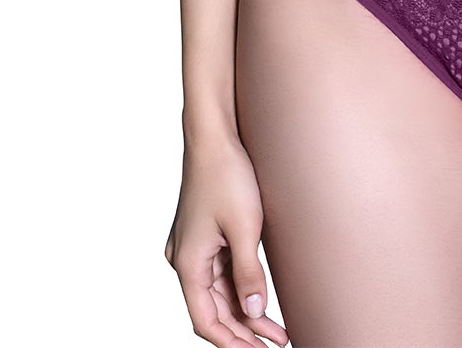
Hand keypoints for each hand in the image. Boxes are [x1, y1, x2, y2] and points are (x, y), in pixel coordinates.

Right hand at [164, 131, 288, 345]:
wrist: (214, 135)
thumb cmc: (226, 174)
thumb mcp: (244, 226)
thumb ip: (248, 273)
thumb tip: (255, 311)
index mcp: (187, 263)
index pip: (205, 320)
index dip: (231, 343)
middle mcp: (184, 259)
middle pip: (213, 309)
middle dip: (244, 331)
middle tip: (276, 345)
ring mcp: (193, 247)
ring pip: (219, 292)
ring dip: (245, 312)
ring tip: (277, 332)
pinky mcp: (204, 235)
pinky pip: (221, 272)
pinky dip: (240, 288)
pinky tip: (261, 299)